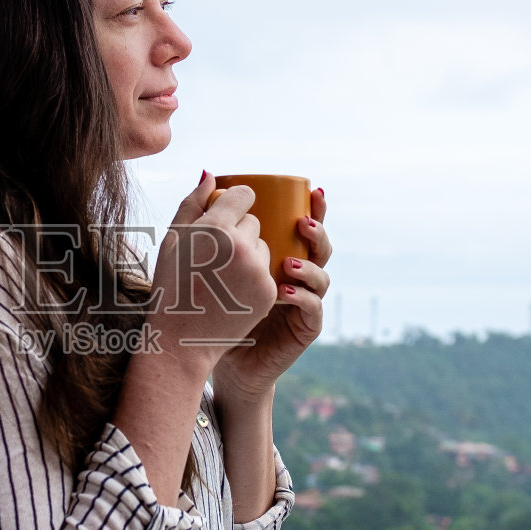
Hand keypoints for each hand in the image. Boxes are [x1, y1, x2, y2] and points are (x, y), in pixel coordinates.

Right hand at [143, 171, 276, 381]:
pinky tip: (230, 290)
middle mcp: (241, 246)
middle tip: (215, 255)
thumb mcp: (171, 241)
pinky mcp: (268, 291)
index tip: (228, 211)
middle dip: (239, 231)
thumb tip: (210, 174)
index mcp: (215, 228)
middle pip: (253, 221)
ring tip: (222, 275)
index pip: (244, 195)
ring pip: (262, 246)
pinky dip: (253, 277)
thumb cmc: (169, 287)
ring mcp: (258, 270)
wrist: (180, 339)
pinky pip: (267, 270)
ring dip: (249, 254)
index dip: (236, 201)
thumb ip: (192, 203)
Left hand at [212, 186, 331, 402]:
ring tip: (288, 263)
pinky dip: (300, 299)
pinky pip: (312, 309)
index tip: (311, 189)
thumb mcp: (207, 258)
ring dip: (309, 267)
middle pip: (321, 247)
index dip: (315, 208)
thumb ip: (210, 220)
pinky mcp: (304, 328)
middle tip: (302, 223)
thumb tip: (208, 174)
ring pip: (323, 277)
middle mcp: (298, 275)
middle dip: (318, 232)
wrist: (213, 354)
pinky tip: (282, 294)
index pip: (303, 227)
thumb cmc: (212, 305)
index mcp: (282, 254)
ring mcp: (304, 301)